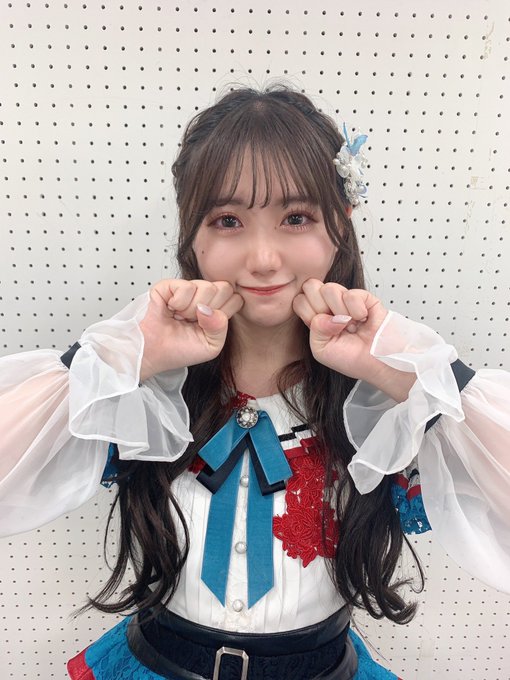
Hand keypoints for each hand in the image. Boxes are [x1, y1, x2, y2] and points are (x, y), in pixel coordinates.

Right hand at [139, 279, 242, 379]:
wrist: (151, 354)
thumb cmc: (177, 350)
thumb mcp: (211, 346)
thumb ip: (220, 328)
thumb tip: (211, 309)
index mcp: (215, 309)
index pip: (236, 299)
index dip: (224, 313)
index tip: (208, 326)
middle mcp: (203, 296)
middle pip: (225, 288)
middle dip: (211, 309)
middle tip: (194, 321)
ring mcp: (187, 289)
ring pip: (208, 287)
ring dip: (192, 309)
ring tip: (180, 317)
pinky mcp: (169, 285)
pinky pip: (187, 286)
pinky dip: (179, 303)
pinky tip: (171, 309)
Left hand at [293, 279, 414, 400]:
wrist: (380, 363)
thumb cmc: (354, 360)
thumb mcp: (322, 351)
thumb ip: (315, 331)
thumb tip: (324, 315)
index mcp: (317, 317)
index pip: (299, 300)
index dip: (307, 312)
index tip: (321, 329)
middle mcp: (330, 306)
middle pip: (310, 287)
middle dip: (320, 307)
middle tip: (335, 324)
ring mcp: (347, 300)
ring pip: (329, 288)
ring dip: (340, 311)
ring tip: (351, 324)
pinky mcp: (365, 297)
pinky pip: (351, 294)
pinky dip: (357, 310)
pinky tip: (363, 319)